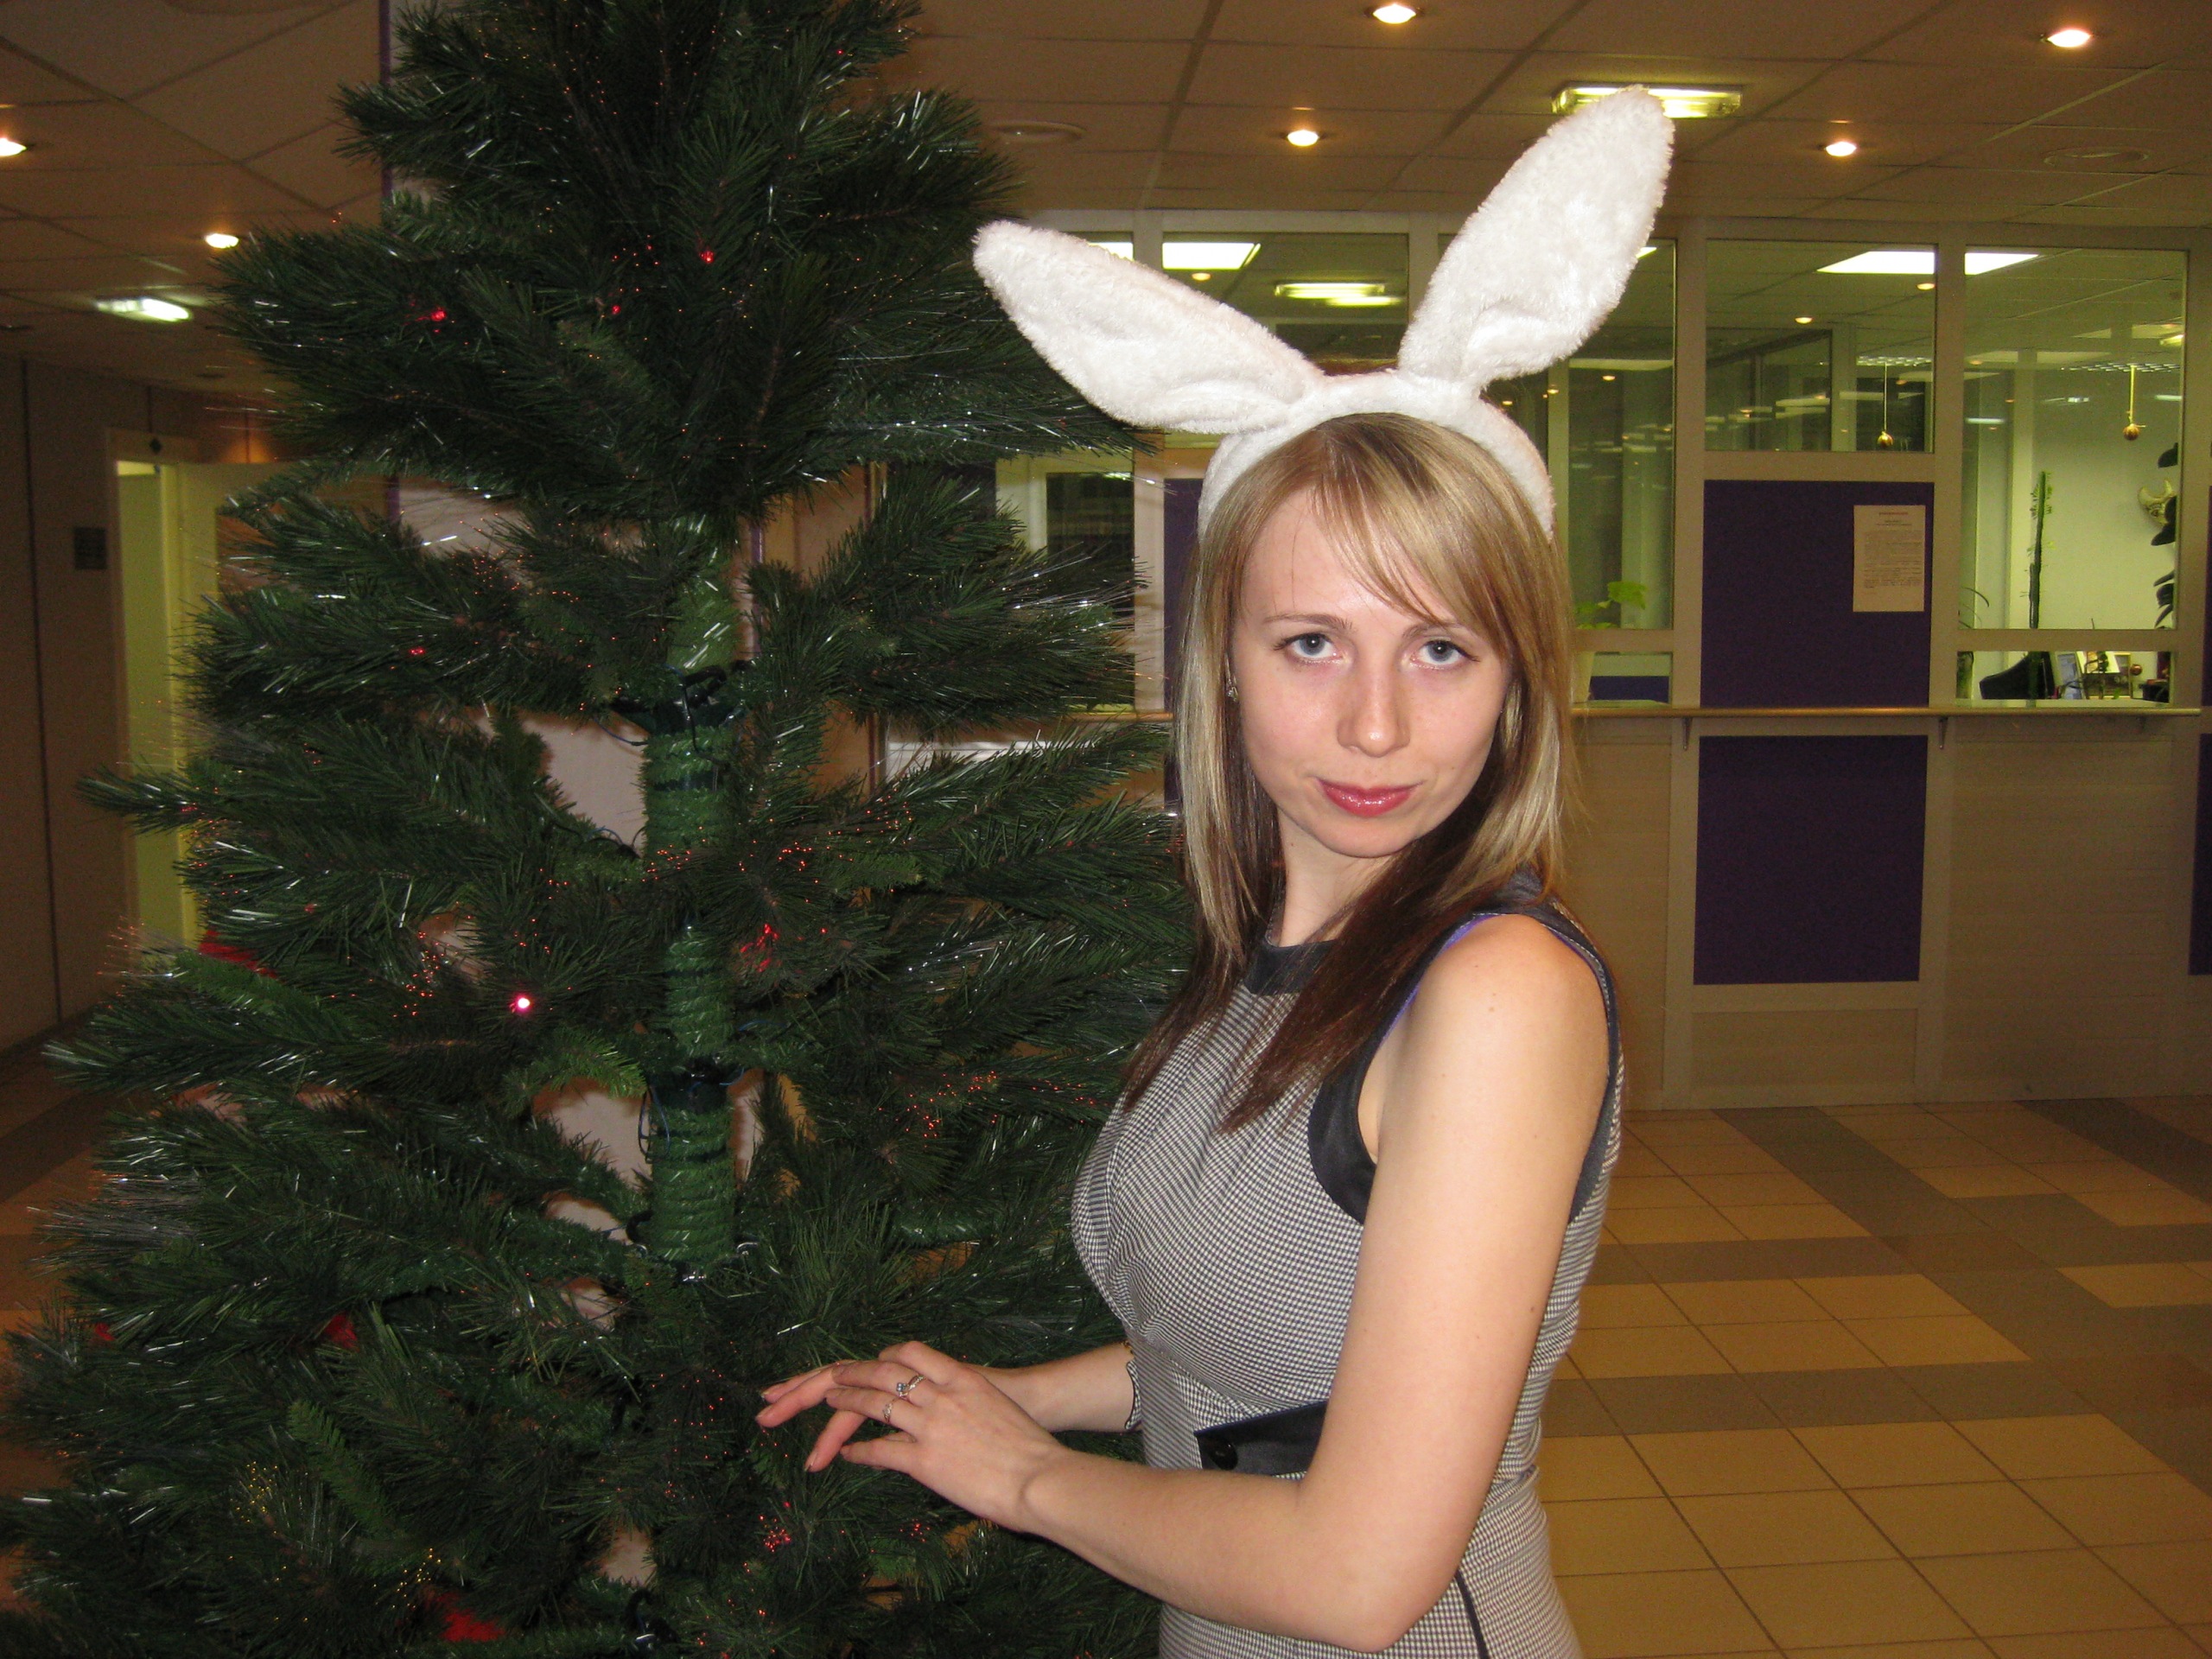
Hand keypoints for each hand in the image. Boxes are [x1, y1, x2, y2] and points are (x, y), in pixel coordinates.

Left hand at [754, 1340, 1068, 1530]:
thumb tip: (950, 1402)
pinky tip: (842, 1458)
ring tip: (820, 1406)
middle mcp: (940, 1394)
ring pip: (873, 1404)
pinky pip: (880, 1450)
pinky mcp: (925, 1460)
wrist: (1042, 1475)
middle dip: (843, 1375)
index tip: (862, 1364)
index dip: (878, 1359)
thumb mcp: (995, 1406)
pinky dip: (858, 1452)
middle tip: (820, 1381)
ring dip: (843, 1404)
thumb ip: (967, 1398)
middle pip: (879, 1373)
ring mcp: (930, 1425)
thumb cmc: (1029, 1443)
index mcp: (960, 1376)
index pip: (908, 1353)